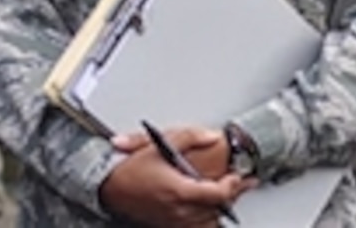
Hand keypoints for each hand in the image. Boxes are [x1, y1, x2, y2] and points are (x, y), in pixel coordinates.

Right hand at [100, 128, 251, 226]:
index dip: (234, 185)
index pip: (219, 194)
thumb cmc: (130, 169)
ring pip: (210, 221)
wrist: (110, 188)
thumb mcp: (157, 144)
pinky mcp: (170, 225)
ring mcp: (176, 221)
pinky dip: (207, 219)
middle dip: (233, 194)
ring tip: (229, 194)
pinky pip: (197, 227)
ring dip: (221, 208)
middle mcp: (180, 210)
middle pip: (218, 208)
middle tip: (245, 183)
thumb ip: (188, 137)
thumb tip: (211, 136)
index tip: (239, 176)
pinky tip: (210, 210)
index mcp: (180, 190)